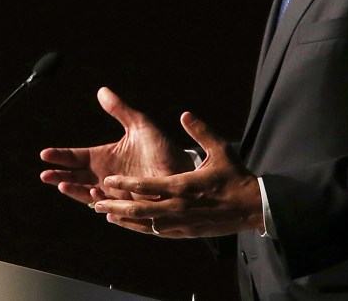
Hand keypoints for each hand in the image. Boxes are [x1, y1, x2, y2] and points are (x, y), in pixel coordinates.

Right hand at [40, 87, 192, 204]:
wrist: (182, 171)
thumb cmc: (162, 148)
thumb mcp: (139, 125)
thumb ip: (120, 110)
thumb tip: (102, 90)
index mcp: (104, 155)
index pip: (76, 156)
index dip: (60, 155)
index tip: (45, 154)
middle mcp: (105, 174)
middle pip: (75, 176)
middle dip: (58, 175)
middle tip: (44, 175)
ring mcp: (113, 190)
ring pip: (86, 192)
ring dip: (73, 189)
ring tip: (61, 184)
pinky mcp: (124, 203)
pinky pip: (106, 203)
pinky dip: (97, 199)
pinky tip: (91, 192)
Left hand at [93, 111, 263, 237]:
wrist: (252, 208)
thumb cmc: (236, 177)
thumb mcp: (221, 149)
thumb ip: (201, 131)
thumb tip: (185, 114)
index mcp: (183, 186)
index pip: (146, 186)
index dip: (124, 183)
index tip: (108, 179)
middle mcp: (178, 207)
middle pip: (139, 209)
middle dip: (115, 205)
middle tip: (95, 201)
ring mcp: (181, 223)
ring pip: (145, 224)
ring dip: (124, 220)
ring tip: (105, 214)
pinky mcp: (186, 232)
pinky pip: (157, 232)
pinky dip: (140, 228)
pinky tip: (129, 224)